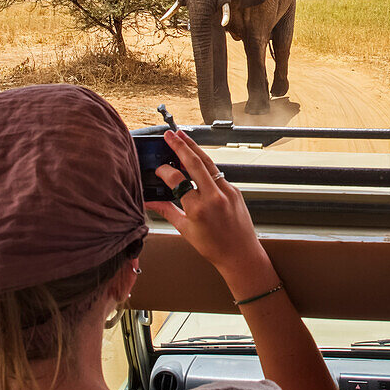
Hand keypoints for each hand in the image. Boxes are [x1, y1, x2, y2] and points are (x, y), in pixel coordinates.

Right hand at [145, 130, 273, 290]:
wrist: (241, 254)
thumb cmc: (213, 247)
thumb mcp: (185, 230)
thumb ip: (166, 210)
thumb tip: (149, 200)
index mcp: (198, 209)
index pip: (177, 180)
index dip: (164, 171)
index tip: (158, 169)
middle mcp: (214, 197)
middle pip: (194, 163)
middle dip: (180, 146)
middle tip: (170, 135)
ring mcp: (227, 191)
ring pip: (208, 163)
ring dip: (194, 148)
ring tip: (182, 136)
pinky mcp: (235, 190)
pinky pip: (217, 173)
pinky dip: (206, 164)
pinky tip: (197, 158)